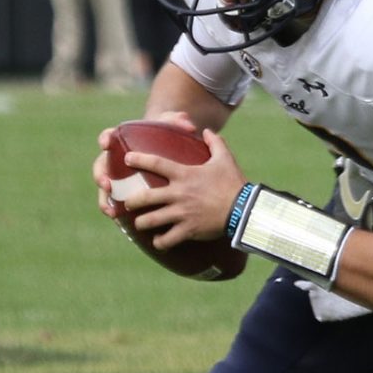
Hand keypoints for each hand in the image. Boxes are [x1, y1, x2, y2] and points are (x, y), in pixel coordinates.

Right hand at [93, 112, 198, 218]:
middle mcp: (116, 159)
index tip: (105, 142)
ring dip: (104, 199)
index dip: (105, 138)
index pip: (110, 136)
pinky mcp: (125, 191)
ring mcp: (119, 176)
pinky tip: (119, 220)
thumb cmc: (169, 136)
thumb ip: (178, 122)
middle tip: (106, 183)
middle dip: (100, 175)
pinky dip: (116, 211)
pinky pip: (116, 202)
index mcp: (124, 140)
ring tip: (111, 210)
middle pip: (102, 166)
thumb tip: (188, 125)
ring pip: (105, 189)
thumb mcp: (174, 127)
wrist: (171, 149)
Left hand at [112, 128, 247, 249]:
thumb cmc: (233, 183)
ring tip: (140, 224)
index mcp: (185, 175)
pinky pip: (167, 239)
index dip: (139, 159)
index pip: (156, 163)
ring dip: (142, 223)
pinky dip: (160, 242)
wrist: (245, 209)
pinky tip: (159, 241)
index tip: (127, 159)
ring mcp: (182, 213)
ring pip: (150, 220)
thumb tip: (207, 131)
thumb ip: (215, 143)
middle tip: (128, 203)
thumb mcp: (225, 159)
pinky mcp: (188, 229)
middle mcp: (179, 194)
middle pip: (144, 197)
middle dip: (131, 201)